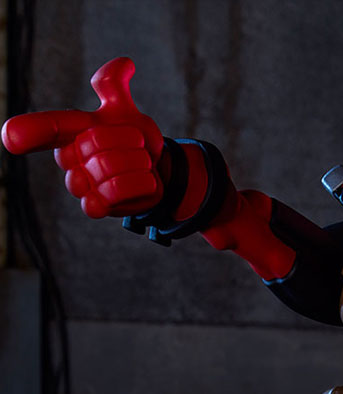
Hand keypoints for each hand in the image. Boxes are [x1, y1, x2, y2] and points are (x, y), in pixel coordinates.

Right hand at [1, 57, 163, 217]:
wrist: (153, 172)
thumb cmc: (131, 140)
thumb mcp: (123, 111)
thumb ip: (114, 87)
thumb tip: (124, 63)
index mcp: (68, 134)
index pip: (47, 128)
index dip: (29, 131)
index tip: (13, 137)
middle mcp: (68, 161)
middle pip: (97, 144)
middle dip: (129, 141)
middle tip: (135, 146)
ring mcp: (79, 187)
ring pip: (110, 168)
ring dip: (138, 162)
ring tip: (140, 163)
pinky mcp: (95, 208)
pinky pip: (116, 192)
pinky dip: (140, 183)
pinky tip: (143, 181)